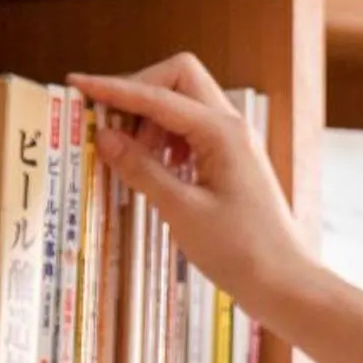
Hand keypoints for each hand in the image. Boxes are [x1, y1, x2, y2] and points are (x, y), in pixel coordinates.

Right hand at [69, 55, 315, 325]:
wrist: (284, 283)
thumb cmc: (240, 251)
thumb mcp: (181, 211)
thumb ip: (141, 169)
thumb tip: (105, 137)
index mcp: (222, 132)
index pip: (158, 95)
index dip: (114, 88)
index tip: (78, 83)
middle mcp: (231, 127)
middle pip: (177, 80)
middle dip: (138, 93)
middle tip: (109, 129)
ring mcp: (233, 143)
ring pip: (183, 105)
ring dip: (150, 122)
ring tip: (129, 159)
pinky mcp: (231, 162)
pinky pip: (191, 133)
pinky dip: (165, 141)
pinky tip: (152, 170)